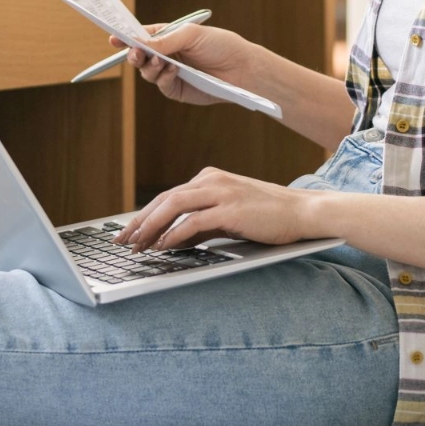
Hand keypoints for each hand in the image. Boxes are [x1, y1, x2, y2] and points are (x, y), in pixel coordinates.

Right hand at [109, 23, 253, 107]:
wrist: (243, 69)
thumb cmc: (221, 45)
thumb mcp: (191, 35)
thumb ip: (165, 40)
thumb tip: (139, 44)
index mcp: (169, 36)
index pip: (143, 35)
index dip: (127, 36)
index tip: (113, 37)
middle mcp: (168, 54)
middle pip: (140, 55)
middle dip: (134, 54)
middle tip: (135, 53)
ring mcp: (171, 73)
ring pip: (147, 72)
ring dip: (149, 66)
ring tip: (161, 61)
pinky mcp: (178, 90)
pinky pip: (161, 85)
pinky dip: (163, 78)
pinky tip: (173, 70)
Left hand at [114, 167, 312, 250]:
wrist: (302, 212)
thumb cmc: (268, 216)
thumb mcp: (229, 216)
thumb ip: (202, 224)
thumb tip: (173, 239)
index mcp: (210, 179)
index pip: (168, 196)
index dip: (145, 215)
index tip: (129, 232)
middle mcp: (212, 181)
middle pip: (164, 199)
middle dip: (139, 221)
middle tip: (122, 240)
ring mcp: (221, 192)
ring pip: (173, 206)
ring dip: (151, 227)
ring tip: (137, 245)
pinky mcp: (230, 209)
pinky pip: (193, 221)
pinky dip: (174, 234)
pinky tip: (163, 247)